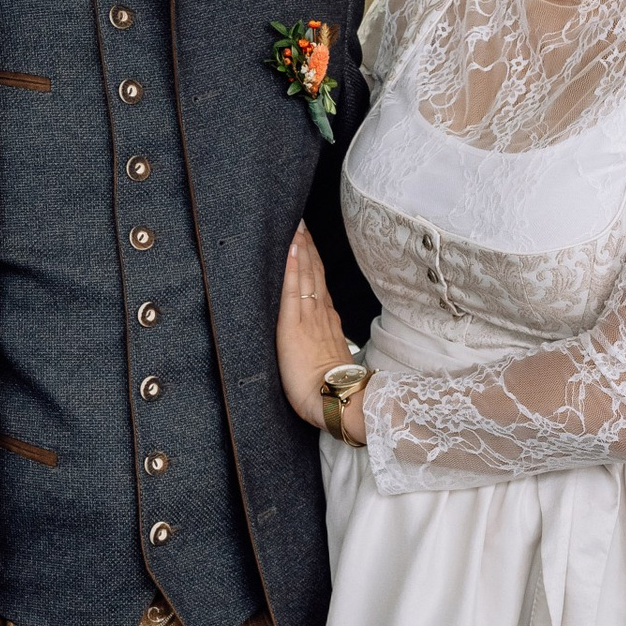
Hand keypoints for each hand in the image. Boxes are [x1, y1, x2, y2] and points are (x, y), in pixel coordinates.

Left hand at [277, 226, 362, 439]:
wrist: (335, 401)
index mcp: (328, 324)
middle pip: (314, 274)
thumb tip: (327, 345)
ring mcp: (308, 317)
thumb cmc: (332, 391)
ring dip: (300, 249)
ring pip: (305, 275)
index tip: (309, 243)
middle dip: (307, 248)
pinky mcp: (293, 325)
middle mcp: (320, 315)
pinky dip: (292, 267)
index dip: (314, 264)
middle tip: (301, 224)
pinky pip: (293, 289)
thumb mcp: (331, 364)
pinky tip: (290, 249)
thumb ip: (328, 348)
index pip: (319, 287)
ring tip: (296, 228)